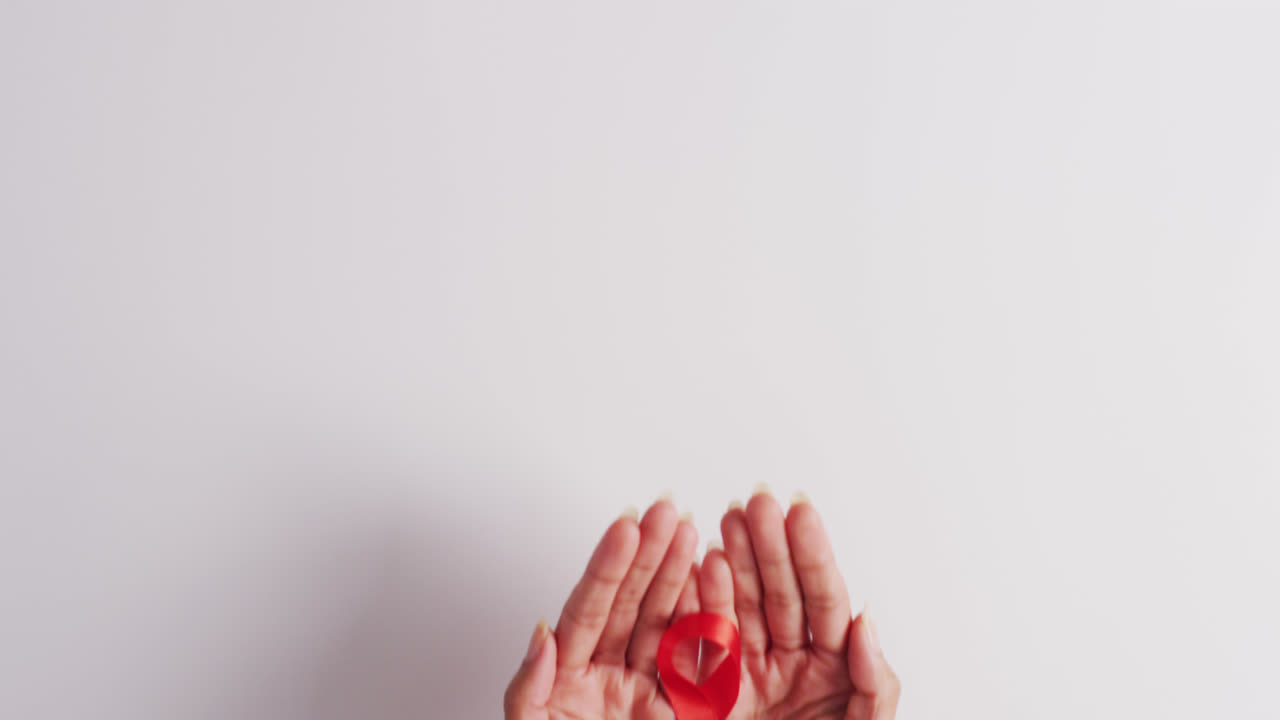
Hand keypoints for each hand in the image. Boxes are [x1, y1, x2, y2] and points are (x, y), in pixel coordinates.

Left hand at [505, 499, 700, 719]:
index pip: (589, 609)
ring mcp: (643, 691)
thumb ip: (528, 687)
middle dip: (649, 554)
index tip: (624, 528)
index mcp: (568, 675)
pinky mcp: (680, 714)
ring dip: (680, 575)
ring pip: (665, 622)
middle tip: (664, 510)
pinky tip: (709, 584)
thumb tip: (541, 635)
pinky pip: (696, 662)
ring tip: (690, 533)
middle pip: (630, 605)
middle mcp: (607, 675)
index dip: (607, 567)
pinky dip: (707, 623)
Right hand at [698, 490, 899, 719]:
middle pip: (779, 593)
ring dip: (734, 559)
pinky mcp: (711, 694)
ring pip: (741, 606)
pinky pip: (704, 641)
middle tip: (760, 500)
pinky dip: (700, 602)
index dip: (812, 555)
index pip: (824, 600)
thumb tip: (865, 619)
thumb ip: (874, 682)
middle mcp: (790, 664)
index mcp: (832, 669)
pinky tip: (703, 565)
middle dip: (768, 545)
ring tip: (730, 517)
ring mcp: (749, 675)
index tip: (801, 512)